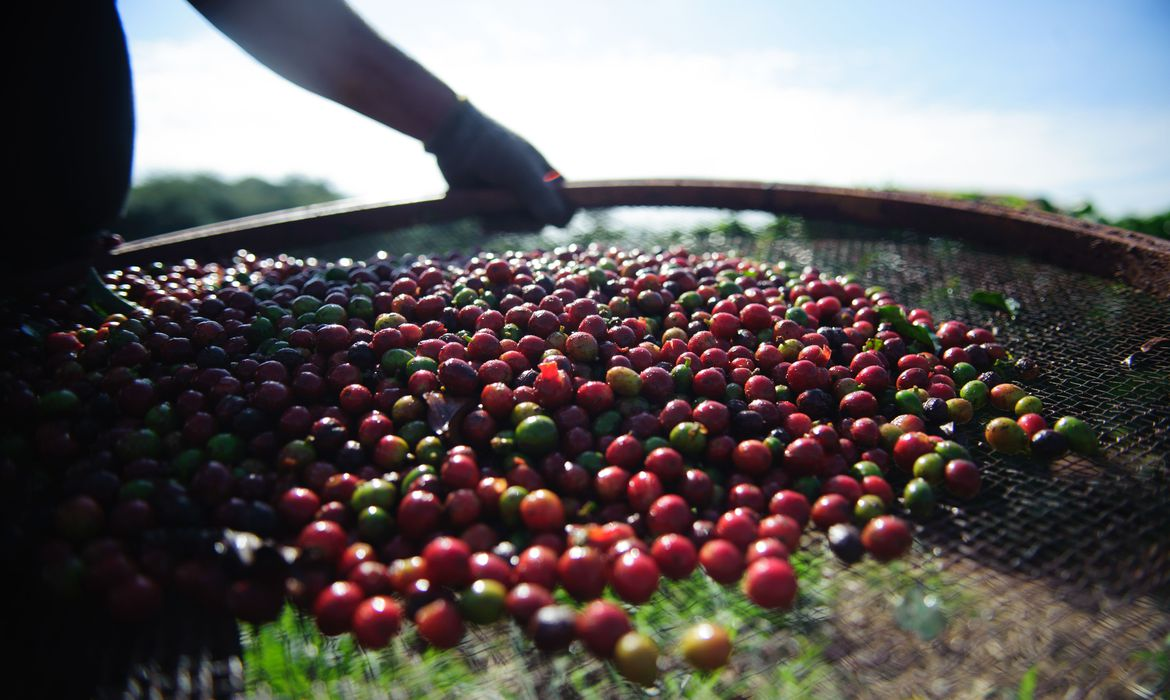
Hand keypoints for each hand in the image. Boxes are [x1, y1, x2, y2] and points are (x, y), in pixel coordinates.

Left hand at [426, 100, 574, 226]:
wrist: (456, 140)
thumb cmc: (493, 149)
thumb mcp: (520, 170)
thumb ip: (540, 194)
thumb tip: (558, 220)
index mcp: (548, 177)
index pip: (568, 203)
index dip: (564, 212)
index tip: (552, 217)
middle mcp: (533, 190)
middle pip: (543, 221)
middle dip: (526, 221)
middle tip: (508, 213)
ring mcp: (512, 200)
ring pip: (520, 226)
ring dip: (507, 222)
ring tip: (489, 210)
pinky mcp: (493, 207)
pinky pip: (501, 225)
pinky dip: (493, 222)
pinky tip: (482, 214)